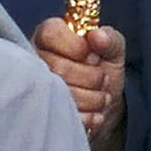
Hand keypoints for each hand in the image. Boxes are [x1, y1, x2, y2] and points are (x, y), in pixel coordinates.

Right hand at [32, 16, 124, 141]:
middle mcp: (36, 60)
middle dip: (92, 77)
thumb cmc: (104, 70)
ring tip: (102, 96)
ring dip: (93, 98)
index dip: (78, 47)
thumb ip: (110, 39)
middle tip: (103, 79)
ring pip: (62, 94)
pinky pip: (65, 117)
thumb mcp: (113, 50)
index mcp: (50, 37)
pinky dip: (89, 117)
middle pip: (58, 67)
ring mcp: (36, 89)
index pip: (51, 33)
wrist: (105, 106)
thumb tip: (97, 36)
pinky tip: (95, 113)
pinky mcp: (43, 115)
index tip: (94, 56)